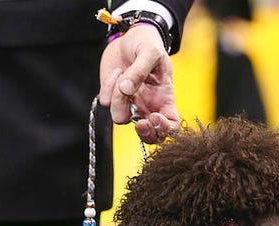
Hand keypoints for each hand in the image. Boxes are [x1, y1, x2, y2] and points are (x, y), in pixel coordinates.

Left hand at [99, 24, 179, 143]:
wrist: (128, 35)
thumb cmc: (147, 44)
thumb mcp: (150, 52)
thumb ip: (140, 70)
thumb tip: (126, 90)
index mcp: (164, 101)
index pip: (172, 127)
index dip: (165, 130)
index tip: (155, 118)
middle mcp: (148, 108)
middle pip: (149, 136)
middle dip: (144, 133)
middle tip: (140, 122)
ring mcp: (129, 105)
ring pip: (121, 118)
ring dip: (119, 98)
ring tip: (123, 74)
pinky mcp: (112, 99)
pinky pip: (106, 102)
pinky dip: (108, 86)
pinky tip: (116, 72)